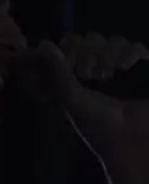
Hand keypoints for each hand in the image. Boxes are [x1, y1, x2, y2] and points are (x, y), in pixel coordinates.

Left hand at [15, 34, 148, 183]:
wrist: (134, 143)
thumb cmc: (100, 129)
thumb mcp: (73, 102)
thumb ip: (58, 74)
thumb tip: (43, 44)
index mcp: (76, 77)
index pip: (68, 46)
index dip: (65, 50)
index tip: (63, 61)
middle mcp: (98, 68)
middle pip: (88, 40)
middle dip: (85, 53)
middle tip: (87, 74)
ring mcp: (121, 66)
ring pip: (110, 41)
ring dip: (106, 56)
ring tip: (106, 77)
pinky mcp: (143, 67)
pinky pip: (134, 47)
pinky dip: (128, 55)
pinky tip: (124, 67)